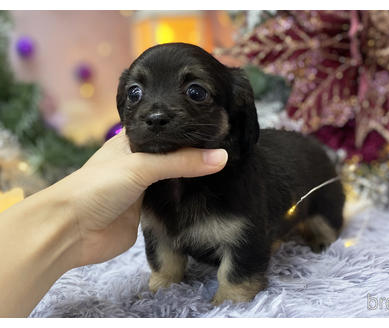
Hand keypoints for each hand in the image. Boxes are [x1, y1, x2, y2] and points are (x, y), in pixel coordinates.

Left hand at [54, 130, 227, 266]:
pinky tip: (210, 193)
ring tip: (228, 168)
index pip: (167, 131)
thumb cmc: (98, 187)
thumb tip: (223, 157)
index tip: (220, 127)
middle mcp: (139, 163)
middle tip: (229, 148)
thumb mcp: (141, 166)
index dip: (190, 129)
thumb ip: (182, 161)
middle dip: (196, 154)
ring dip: (193, 178)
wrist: (71, 232)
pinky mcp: (148, 212)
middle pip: (174, 155)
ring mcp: (144, 188)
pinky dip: (188, 199)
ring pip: (175, 179)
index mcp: (132, 142)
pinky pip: (173, 202)